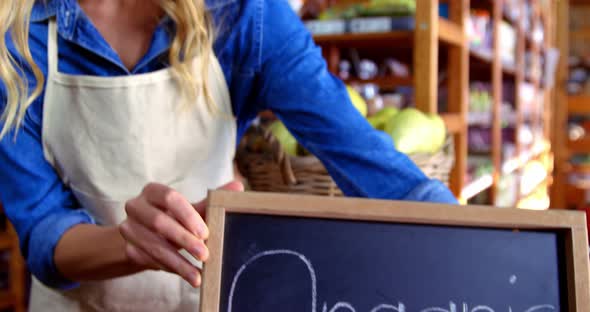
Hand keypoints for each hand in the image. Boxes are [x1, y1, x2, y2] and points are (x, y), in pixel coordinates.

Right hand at [119, 181, 243, 286]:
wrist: (147, 236)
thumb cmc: (174, 217)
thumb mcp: (191, 209)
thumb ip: (211, 200)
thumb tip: (237, 187)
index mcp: (153, 191)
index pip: (170, 197)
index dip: (187, 215)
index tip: (205, 233)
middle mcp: (135, 206)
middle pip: (159, 222)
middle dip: (184, 240)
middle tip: (204, 255)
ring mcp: (128, 228)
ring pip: (153, 246)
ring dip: (178, 262)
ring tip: (197, 274)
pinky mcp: (128, 249)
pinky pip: (150, 260)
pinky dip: (170, 268)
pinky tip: (185, 273)